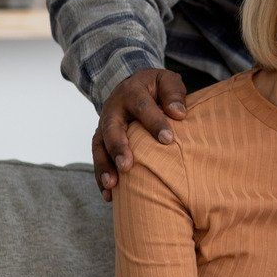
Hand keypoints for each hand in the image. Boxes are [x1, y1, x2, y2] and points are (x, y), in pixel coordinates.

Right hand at [92, 68, 186, 200]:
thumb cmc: (155, 88)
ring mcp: (104, 126)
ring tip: (112, 185)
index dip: (154, 122)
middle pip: (112, 129)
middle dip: (118, 148)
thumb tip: (178, 113)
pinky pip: (98, 158)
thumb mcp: (166, 81)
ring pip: (99, 146)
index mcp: (131, 92)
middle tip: (127, 166)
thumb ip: (173, 93)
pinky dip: (101, 176)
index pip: (142, 107)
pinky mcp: (101, 140)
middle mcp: (113, 110)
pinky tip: (109, 195)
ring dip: (104, 166)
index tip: (167, 139)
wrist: (132, 86)